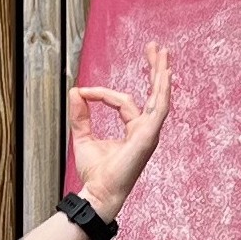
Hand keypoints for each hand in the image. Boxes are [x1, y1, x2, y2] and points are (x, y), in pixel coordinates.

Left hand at [71, 42, 171, 214]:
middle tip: (156, 47)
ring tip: (162, 52)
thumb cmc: (95, 173)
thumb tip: (76, 92)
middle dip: (155, 69)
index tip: (84, 91)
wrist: (98, 191)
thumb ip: (81, 115)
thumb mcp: (84, 137)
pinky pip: (158, 109)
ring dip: (161, 73)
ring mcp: (150, 133)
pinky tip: (164, 74)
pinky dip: (162, 90)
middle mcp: (146, 130)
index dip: (102, 93)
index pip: (123, 102)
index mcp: (134, 130)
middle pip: (154, 94)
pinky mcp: (148, 136)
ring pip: (160, 97)